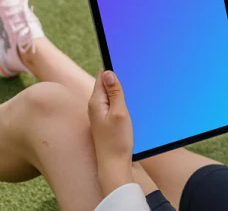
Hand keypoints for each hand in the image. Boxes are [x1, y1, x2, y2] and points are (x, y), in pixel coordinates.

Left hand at [88, 70, 133, 196]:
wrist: (113, 165)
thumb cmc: (117, 141)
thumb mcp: (120, 113)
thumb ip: (115, 92)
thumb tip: (108, 72)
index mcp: (96, 101)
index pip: (102, 75)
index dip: (113, 68)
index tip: (124, 60)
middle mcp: (94, 106)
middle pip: (105, 84)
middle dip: (117, 78)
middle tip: (133, 74)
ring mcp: (99, 114)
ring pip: (109, 95)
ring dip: (119, 91)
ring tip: (131, 91)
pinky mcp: (105, 121)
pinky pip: (112, 105)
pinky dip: (120, 101)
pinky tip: (128, 105)